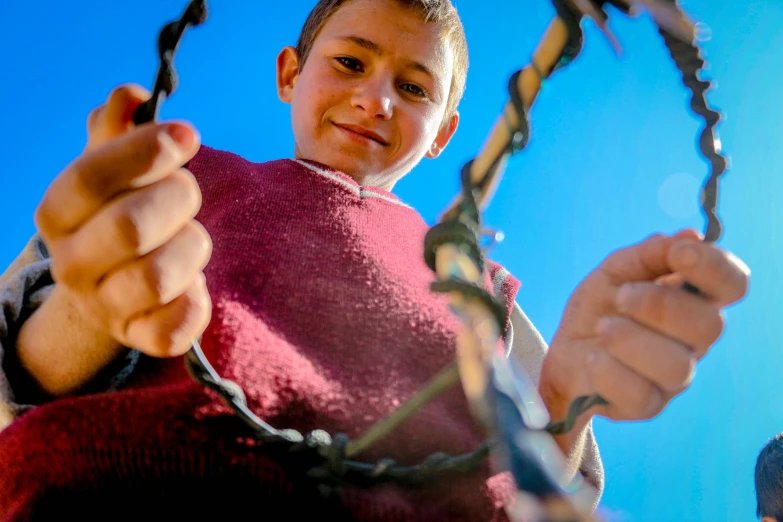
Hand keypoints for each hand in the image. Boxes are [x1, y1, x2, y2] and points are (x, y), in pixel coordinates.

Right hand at [35, 84, 211, 357]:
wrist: (111, 287)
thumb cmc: (121, 214)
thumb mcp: (114, 170)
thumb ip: (120, 131)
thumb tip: (131, 96)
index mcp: (57, 214)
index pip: (89, 178)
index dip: (144, 151)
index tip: (188, 134)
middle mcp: (70, 265)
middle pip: (129, 228)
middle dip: (177, 199)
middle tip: (188, 193)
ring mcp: (103, 307)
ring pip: (157, 277)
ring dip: (192, 246)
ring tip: (191, 238)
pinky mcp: (139, 338)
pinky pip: (172, 330)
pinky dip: (195, 302)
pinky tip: (195, 284)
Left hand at [539, 230, 749, 421]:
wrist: (564, 353)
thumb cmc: (600, 308)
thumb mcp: (615, 271)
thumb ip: (649, 254)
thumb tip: (689, 237)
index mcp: (694, 300)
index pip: (732, 284)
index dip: (714, 266)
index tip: (679, 253)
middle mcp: (694, 341)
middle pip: (709, 326)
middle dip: (659, 304)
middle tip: (620, 296)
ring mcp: (674, 377)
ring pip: (676, 365)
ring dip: (630, 339)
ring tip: (602, 329)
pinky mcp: (647, 405)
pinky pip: (640, 394)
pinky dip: (609, 370)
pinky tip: (593, 359)